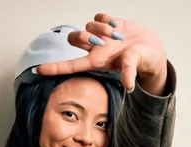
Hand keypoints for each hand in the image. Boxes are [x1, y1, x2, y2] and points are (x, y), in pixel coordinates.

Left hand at [37, 13, 167, 95]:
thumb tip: (129, 86)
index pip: (71, 65)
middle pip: (74, 38)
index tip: (38, 71)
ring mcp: (101, 36)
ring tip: (118, 35)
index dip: (54, 67)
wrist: (152, 50)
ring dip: (101, 28)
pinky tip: (117, 26)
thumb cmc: (142, 61)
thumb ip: (130, 72)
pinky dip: (106, 19)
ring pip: (88, 25)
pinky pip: (98, 16)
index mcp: (97, 61)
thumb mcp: (136, 66)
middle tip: (102, 41)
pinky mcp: (108, 24)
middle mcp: (95, 49)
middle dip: (84, 36)